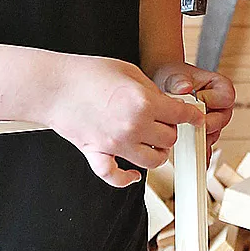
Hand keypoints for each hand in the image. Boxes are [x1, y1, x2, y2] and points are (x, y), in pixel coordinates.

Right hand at [42, 56, 203, 187]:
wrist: (52, 85)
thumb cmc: (86, 73)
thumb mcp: (129, 71)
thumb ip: (151, 90)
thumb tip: (165, 103)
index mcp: (144, 103)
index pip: (181, 115)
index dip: (193, 116)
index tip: (197, 118)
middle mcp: (134, 127)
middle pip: (170, 139)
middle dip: (172, 130)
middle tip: (166, 122)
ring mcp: (116, 144)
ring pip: (154, 161)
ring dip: (158, 153)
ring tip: (153, 142)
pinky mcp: (97, 154)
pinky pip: (116, 177)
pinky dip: (126, 179)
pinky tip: (132, 174)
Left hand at [153, 62, 234, 146]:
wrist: (167, 88)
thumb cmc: (176, 79)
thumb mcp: (175, 75)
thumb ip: (179, 81)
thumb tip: (184, 87)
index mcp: (223, 89)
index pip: (224, 99)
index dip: (207, 101)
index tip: (192, 101)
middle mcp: (223, 108)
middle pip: (218, 122)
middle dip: (199, 122)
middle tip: (183, 121)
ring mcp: (216, 123)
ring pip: (211, 136)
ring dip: (195, 135)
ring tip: (179, 130)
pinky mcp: (206, 135)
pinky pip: (206, 147)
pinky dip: (196, 150)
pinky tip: (189, 154)